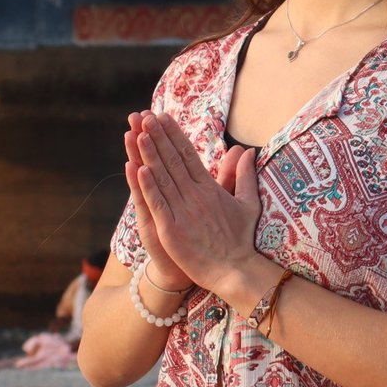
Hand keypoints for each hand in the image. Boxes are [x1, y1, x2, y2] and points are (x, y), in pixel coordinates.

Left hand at [132, 112, 265, 296]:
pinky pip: (157, 203)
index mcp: (209, 188)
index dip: (173, 134)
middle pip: (172, 160)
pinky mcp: (172, 229)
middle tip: (144, 115)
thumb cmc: (240, 239)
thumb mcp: (247, 203)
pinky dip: (148, 186)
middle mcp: (195, 195)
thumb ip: (244, 175)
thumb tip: (249, 151)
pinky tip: (138, 169)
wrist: (235, 270)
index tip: (162, 117)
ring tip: (137, 132)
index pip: (188, 154)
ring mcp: (182, 212)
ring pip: (162, 177)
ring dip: (149, 154)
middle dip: (157, 136)